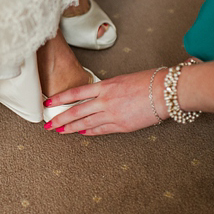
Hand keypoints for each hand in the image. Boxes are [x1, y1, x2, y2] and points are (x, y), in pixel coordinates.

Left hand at [43, 69, 167, 135]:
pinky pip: (101, 130)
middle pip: (76, 111)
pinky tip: (81, 133)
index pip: (75, 93)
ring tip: (60, 131)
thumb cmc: (148, 81)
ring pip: (86, 123)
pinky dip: (90, 132)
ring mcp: (112, 114)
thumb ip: (107, 89)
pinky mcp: (122, 126)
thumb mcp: (122, 79)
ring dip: (71, 128)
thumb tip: (96, 96)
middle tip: (48, 125)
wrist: (166, 92)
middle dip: (60, 119)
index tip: (48, 103)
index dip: (59, 98)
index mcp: (105, 86)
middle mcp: (105, 101)